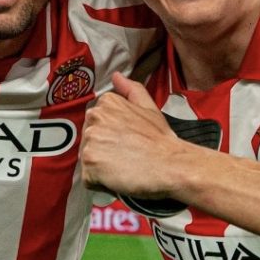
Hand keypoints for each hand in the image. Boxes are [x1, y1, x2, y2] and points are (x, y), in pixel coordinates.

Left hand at [81, 73, 188, 199]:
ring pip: (88, 160)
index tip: (127, 143)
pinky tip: (119, 178)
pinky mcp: (89, 164)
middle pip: (89, 142)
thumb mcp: (148, 107)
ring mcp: (90, 141)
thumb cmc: (161, 139)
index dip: (111, 138)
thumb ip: (130, 90)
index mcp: (105, 104)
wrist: (172, 165)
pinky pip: (89, 179)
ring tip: (124, 167)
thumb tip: (117, 76)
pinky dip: (101, 183)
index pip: (95, 125)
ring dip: (102, 168)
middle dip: (104, 152)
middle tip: (127, 156)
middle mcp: (93, 118)